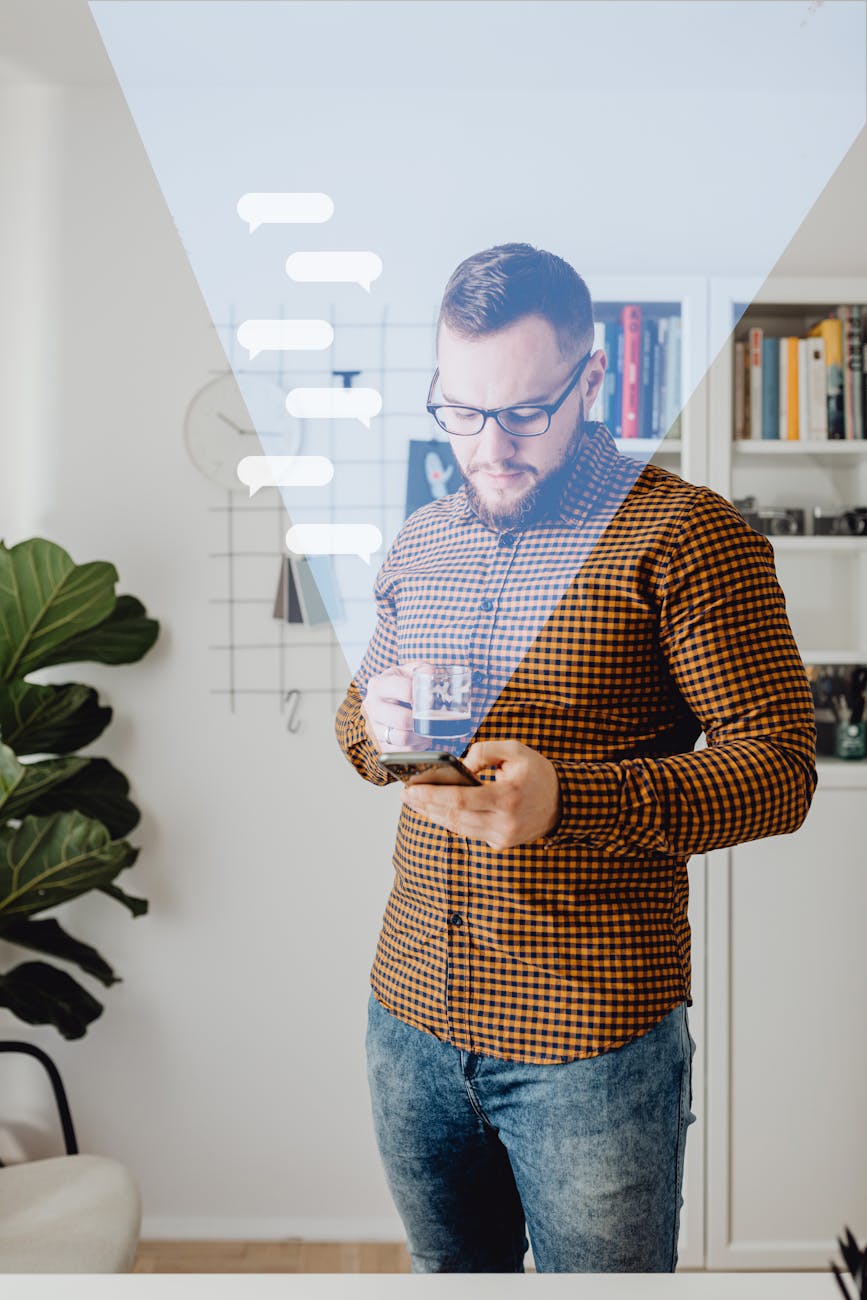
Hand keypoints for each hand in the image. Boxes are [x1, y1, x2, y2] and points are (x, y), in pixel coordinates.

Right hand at [361, 661, 434, 752]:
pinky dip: (415, 748)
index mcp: (378, 685)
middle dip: (422, 720)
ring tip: (427, 730)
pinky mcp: (378, 744)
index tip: (431, 700)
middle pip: (402, 719)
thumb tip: (431, 674)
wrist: (383, 701)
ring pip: (402, 738)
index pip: (404, 690)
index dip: (422, 696)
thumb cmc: (400, 686)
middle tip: (431, 717)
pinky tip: (420, 739)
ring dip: (420, 736)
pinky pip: (401, 752)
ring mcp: (373, 727)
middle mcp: (371, 706)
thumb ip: (421, 669)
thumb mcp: (408, 672)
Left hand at [402, 739, 561, 848]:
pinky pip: (469, 832)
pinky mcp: (500, 844)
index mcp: (507, 798)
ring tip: (415, 802)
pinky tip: (436, 810)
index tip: (410, 790)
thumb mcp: (515, 750)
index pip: (460, 801)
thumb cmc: (537, 773)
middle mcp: (504, 823)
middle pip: (453, 817)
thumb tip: (458, 766)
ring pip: (458, 828)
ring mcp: (502, 838)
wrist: (564, 803)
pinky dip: (450, 821)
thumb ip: (484, 751)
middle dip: (425, 806)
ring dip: (434, 815)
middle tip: (405, 795)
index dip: (432, 796)